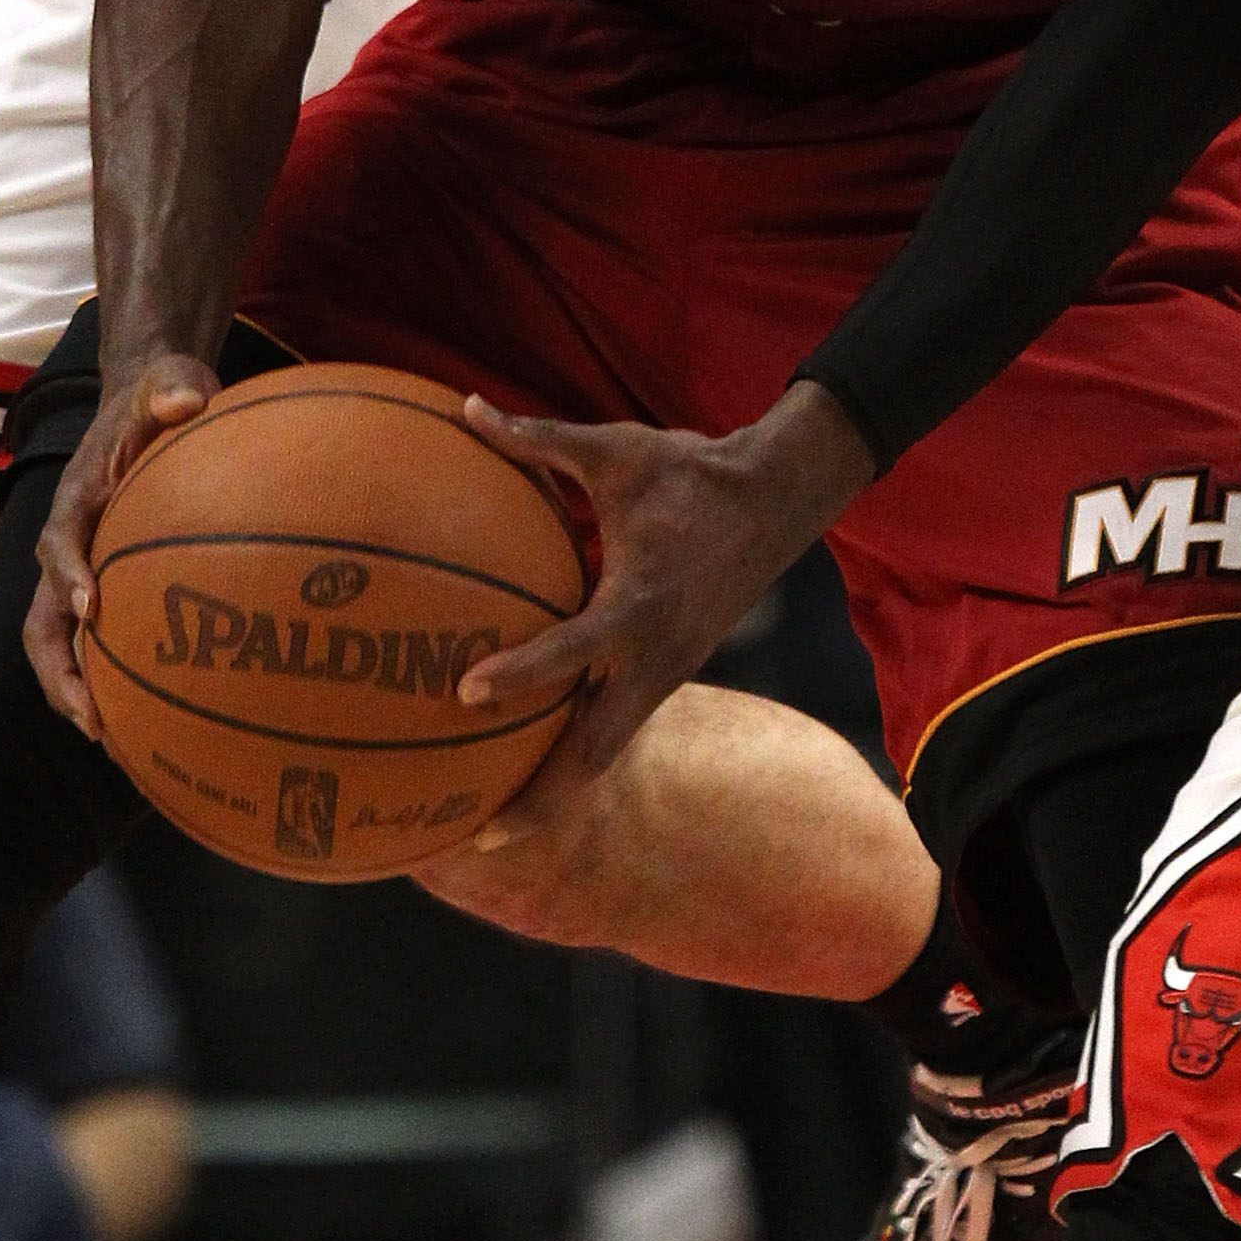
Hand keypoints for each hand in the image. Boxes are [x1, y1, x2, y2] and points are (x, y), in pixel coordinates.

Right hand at [30, 355, 220, 732]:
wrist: (146, 407)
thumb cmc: (160, 398)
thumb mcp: (167, 381)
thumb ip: (172, 386)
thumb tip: (190, 395)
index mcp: (76, 501)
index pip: (59, 540)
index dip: (68, 572)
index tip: (89, 605)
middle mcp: (66, 547)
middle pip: (42, 621)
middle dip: (59, 670)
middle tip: (91, 717)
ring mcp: (80, 575)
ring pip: (59, 646)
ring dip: (76, 694)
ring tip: (112, 744)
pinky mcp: (104, 591)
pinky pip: (95, 646)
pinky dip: (111, 685)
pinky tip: (151, 726)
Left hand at [453, 382, 876, 836]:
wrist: (774, 502)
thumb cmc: (688, 473)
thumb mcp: (615, 451)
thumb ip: (538, 441)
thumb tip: (466, 409)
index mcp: (638, 604)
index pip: (573, 650)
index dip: (521, 673)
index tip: (466, 689)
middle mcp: (654, 657)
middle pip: (594, 751)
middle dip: (541, 798)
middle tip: (478, 832)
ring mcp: (665, 674)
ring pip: (606, 752)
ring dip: (557, 791)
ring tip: (494, 827)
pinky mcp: (669, 676)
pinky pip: (616, 728)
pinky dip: (576, 755)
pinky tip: (530, 765)